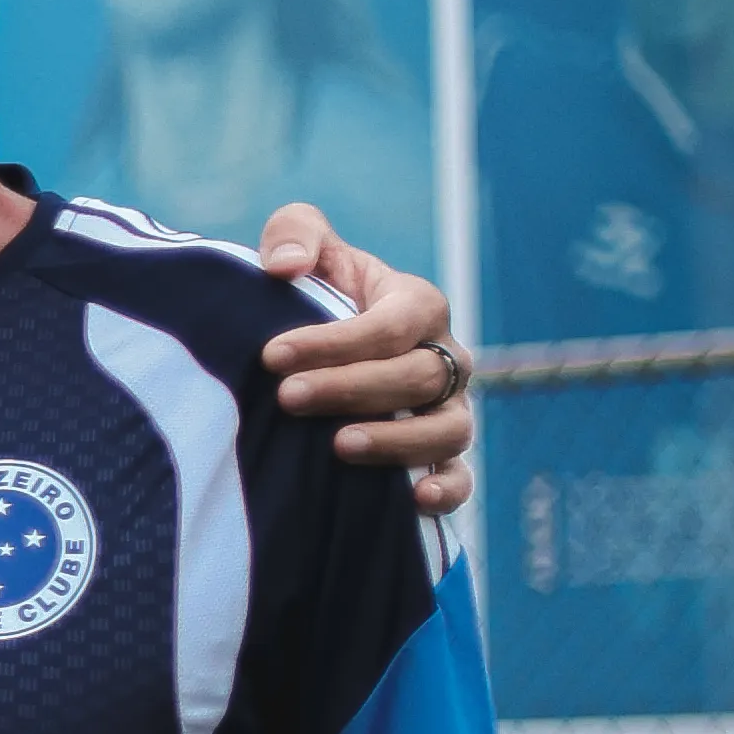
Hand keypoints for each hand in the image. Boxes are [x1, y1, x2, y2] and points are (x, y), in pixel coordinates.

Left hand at [255, 204, 474, 516]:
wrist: (317, 352)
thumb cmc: (313, 293)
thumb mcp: (303, 249)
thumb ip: (294, 233)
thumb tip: (286, 266)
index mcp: (417, 305)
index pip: (391, 325)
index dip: (335, 342)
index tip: (272, 356)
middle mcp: (443, 358)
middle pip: (416, 377)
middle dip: (350, 388)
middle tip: (289, 397)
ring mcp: (448, 409)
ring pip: (445, 430)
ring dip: (395, 440)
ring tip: (337, 446)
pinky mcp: (441, 456)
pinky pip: (462, 478)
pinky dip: (447, 490)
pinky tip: (414, 501)